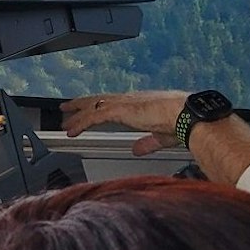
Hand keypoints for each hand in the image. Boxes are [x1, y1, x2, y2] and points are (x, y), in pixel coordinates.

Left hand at [59, 90, 189, 156]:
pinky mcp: (119, 110)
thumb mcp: (160, 136)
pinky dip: (80, 123)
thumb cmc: (180, 123)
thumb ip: (147, 143)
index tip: (88, 109)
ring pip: (92, 107)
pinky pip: (93, 117)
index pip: (112, 103)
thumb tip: (137, 149)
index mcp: (138, 104)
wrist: (185, 115)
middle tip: (66, 109)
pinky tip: (71, 131)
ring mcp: (123, 103)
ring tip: (64, 122)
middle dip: (81, 105)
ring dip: (77, 115)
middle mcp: (128, 100)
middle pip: (98, 100)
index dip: (98, 106)